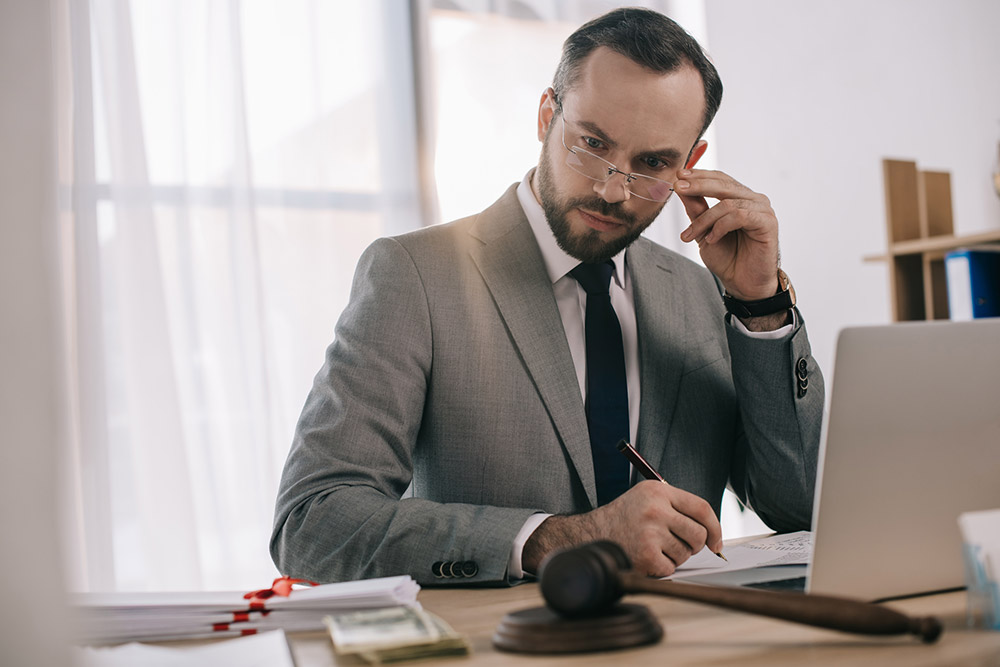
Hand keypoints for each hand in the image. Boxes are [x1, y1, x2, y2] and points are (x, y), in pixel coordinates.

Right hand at [522, 480, 722, 577]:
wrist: (590, 534)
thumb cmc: (624, 518)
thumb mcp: (647, 498)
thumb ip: (677, 507)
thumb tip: (711, 533)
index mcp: (658, 491)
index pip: (701, 508)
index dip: (715, 527)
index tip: (716, 541)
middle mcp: (655, 509)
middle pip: (698, 534)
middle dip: (693, 545)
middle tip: (678, 545)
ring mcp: (650, 532)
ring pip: (686, 553)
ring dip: (675, 556)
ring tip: (655, 548)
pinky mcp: (645, 555)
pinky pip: (671, 568)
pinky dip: (662, 568)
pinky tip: (647, 558)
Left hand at [676, 169, 780, 300]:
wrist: (742, 283)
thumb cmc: (727, 258)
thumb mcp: (704, 230)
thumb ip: (696, 209)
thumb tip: (680, 186)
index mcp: (740, 198)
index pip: (719, 178)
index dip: (699, 175)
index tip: (678, 176)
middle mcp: (753, 200)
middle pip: (723, 184)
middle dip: (698, 185)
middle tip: (678, 187)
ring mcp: (762, 210)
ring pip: (727, 203)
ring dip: (705, 219)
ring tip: (691, 235)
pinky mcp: (768, 222)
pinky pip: (739, 216)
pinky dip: (721, 227)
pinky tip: (712, 239)